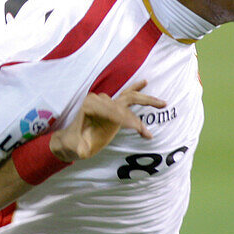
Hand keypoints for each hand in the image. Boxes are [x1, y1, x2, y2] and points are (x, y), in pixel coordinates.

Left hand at [50, 80, 165, 161]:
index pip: (115, 111)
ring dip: (145, 98)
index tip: (142, 130)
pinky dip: (137, 91)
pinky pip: (126, 96)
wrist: (71, 140)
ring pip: (129, 96)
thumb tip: (82, 150)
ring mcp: (105, 102)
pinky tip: (145, 82)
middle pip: (125, 100)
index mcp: (90, 106)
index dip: (130, 120)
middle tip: (161, 106)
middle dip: (144, 103)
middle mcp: (98, 100)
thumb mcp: (76, 147)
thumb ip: (79, 148)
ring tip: (162, 103)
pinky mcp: (111, 106)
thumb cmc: (74, 143)